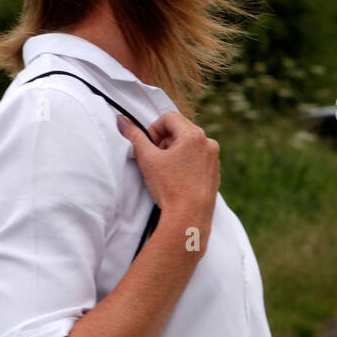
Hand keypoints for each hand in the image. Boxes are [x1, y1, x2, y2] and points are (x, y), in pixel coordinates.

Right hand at [116, 110, 219, 256]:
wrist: (189, 218)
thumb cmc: (169, 188)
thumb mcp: (147, 159)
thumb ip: (134, 136)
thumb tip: (121, 121)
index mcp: (193, 135)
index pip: (168, 117)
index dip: (153, 129)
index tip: (149, 147)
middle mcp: (208, 143)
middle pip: (180, 130)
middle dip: (164, 142)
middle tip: (155, 161)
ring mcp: (214, 159)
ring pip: (190, 146)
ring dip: (175, 153)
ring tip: (166, 172)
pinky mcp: (215, 174)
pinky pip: (198, 160)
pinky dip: (186, 164)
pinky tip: (178, 181)